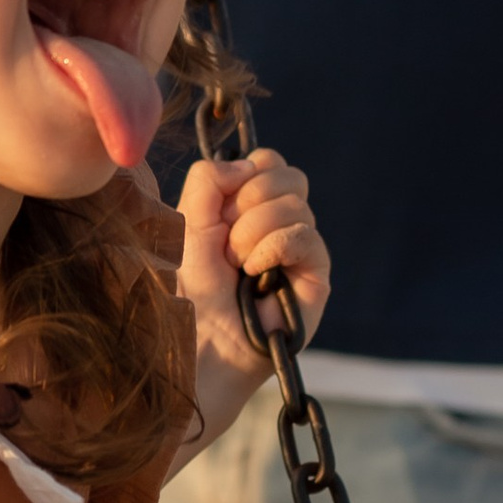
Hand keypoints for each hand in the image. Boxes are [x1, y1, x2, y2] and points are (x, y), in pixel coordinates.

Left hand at [178, 152, 328, 429]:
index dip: (246, 174)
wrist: (200, 340)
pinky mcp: (315, 276)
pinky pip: (305, 236)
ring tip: (237, 265)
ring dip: (253, 232)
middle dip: (248, 201)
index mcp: (249, 208)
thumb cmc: (191, 288)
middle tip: (226, 242)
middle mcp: (279, 224)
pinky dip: (273, 249)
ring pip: (295, 204)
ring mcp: (300, 250)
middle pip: (288, 175)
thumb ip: (208, 179)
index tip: (221, 209)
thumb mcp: (187, 222)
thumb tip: (247, 165)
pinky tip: (255, 274)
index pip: (268, 162)